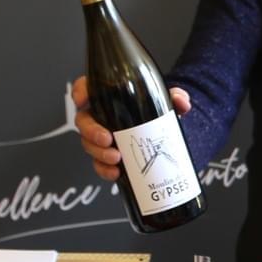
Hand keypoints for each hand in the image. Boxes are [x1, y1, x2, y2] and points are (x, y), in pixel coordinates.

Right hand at [72, 75, 189, 181]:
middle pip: (83, 122)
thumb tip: (181, 102)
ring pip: (89, 145)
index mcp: (107, 97)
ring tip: (115, 158)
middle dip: (91, 132)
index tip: (83, 99)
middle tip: (107, 139)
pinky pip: (99, 165)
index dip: (80, 92)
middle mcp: (100, 117)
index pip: (86, 88)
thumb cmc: (156, 110)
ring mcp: (101, 138)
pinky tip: (116, 173)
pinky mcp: (107, 156)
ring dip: (99, 153)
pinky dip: (105, 170)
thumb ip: (175, 96)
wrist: (164, 133)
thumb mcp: (165, 101)